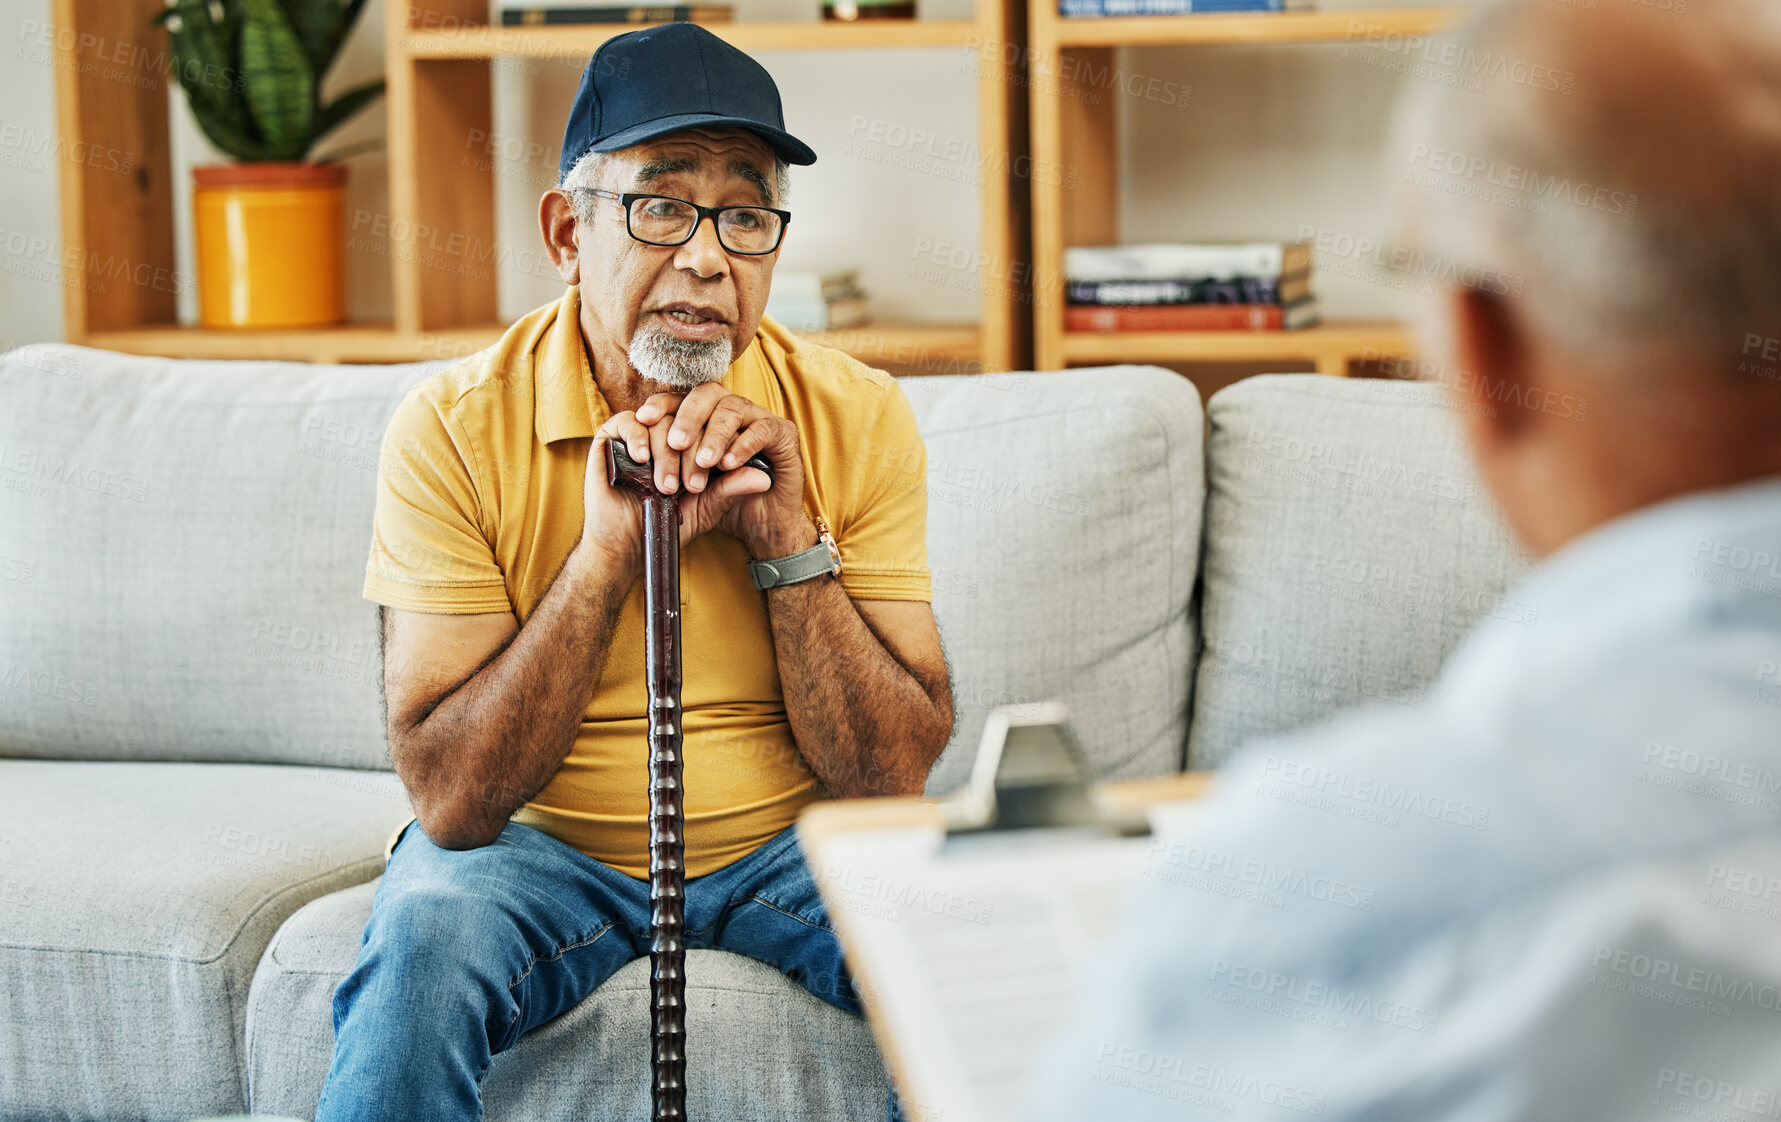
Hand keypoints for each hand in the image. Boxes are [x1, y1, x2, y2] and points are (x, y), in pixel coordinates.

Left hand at [634, 384, 809, 555]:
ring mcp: (758, 419)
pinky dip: (744, 445)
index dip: (662, 404)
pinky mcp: (783, 433)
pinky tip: (729, 464)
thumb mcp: (692, 491)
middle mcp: (731, 411)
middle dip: (688, 418)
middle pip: (706, 395)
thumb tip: (642, 453)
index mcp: (706, 419)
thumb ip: (674, 471)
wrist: (765, 527)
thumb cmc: (724, 504)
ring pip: (732, 408)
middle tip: (676, 443)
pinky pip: (762, 430)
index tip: (643, 419)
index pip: (681, 398)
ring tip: (704, 461)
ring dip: (715, 434)